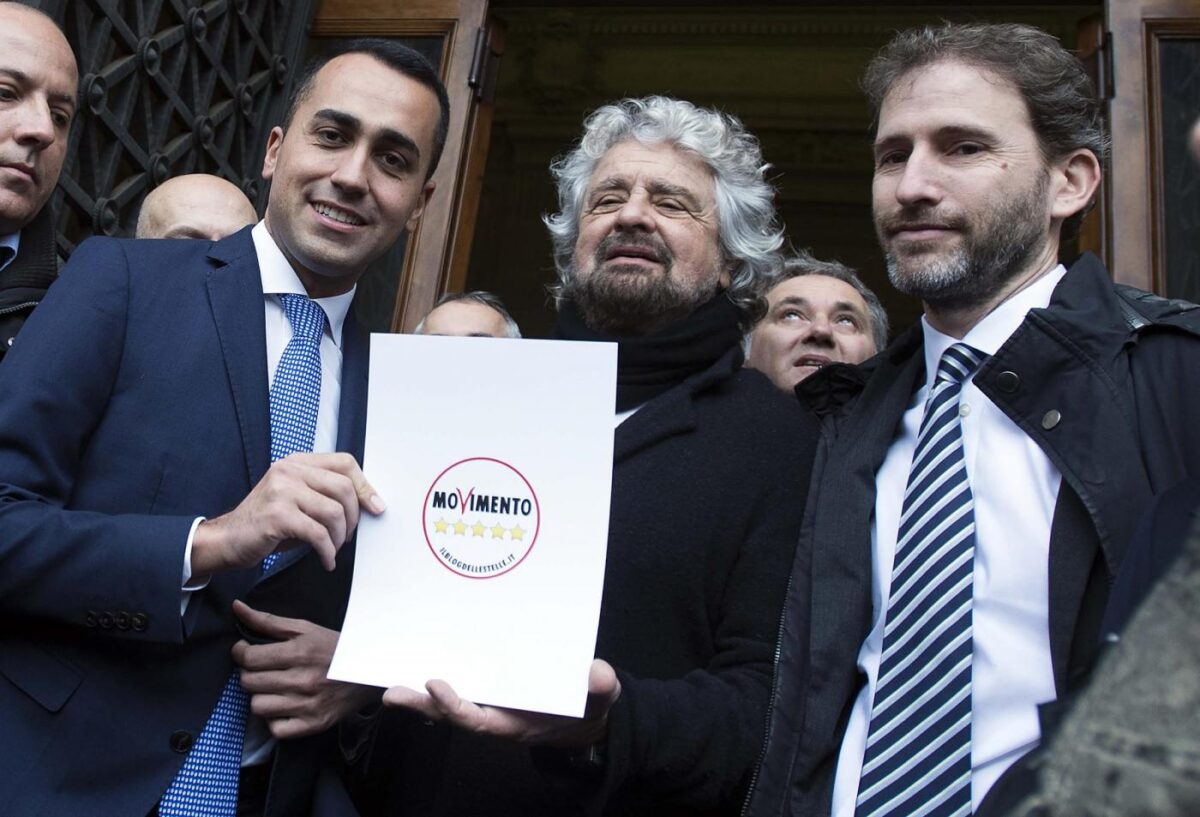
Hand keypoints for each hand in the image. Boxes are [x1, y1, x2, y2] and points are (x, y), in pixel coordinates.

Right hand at [192, 452, 383, 575]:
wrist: (228, 540)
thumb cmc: (268, 522)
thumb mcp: (298, 499)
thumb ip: (326, 494)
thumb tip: (370, 503)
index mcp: (297, 462)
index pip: (344, 463)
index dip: (365, 486)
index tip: (375, 507)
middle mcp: (289, 470)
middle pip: (344, 488)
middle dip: (353, 517)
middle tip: (347, 536)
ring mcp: (281, 491)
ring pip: (334, 512)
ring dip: (339, 537)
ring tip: (333, 548)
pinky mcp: (277, 515)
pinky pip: (318, 534)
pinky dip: (328, 551)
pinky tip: (326, 560)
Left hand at [231, 601, 381, 739]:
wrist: (369, 672)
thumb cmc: (333, 648)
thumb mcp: (304, 629)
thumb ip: (267, 620)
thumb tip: (236, 607)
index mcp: (300, 652)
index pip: (249, 658)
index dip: (240, 652)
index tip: (246, 650)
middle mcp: (304, 680)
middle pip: (249, 682)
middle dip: (250, 673)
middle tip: (264, 668)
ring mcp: (309, 706)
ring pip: (258, 706)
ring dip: (261, 696)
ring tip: (274, 687)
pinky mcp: (314, 725)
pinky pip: (275, 729)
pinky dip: (275, 719)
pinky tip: (285, 705)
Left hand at [381, 659, 620, 747]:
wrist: (584, 714)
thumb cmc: (589, 708)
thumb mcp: (599, 700)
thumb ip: (600, 689)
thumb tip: (599, 674)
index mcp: (514, 723)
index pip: (477, 720)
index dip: (454, 706)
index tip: (436, 685)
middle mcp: (494, 715)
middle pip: (450, 713)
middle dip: (421, 705)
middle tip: (391, 691)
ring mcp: (489, 701)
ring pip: (449, 699)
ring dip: (419, 692)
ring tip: (389, 679)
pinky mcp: (488, 686)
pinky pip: (460, 681)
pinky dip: (438, 674)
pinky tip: (417, 658)